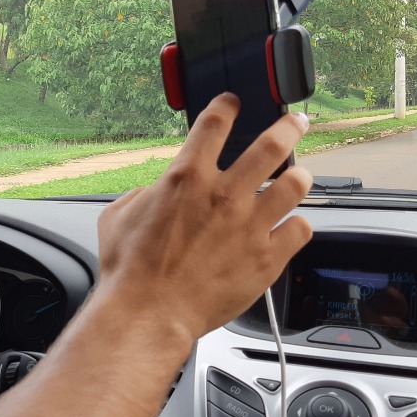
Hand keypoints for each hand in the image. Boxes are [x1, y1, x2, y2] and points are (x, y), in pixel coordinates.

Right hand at [95, 93, 312, 340]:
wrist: (148, 314)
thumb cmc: (130, 272)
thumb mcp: (117, 217)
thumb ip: (142, 195)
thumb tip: (153, 192)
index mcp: (186, 179)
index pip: (214, 124)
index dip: (227, 105)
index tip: (234, 102)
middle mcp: (223, 196)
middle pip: (271, 145)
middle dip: (289, 127)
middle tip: (295, 122)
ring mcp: (249, 226)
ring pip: (295, 185)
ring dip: (299, 176)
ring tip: (299, 176)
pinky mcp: (266, 258)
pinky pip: (299, 231)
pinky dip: (296, 227)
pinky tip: (290, 228)